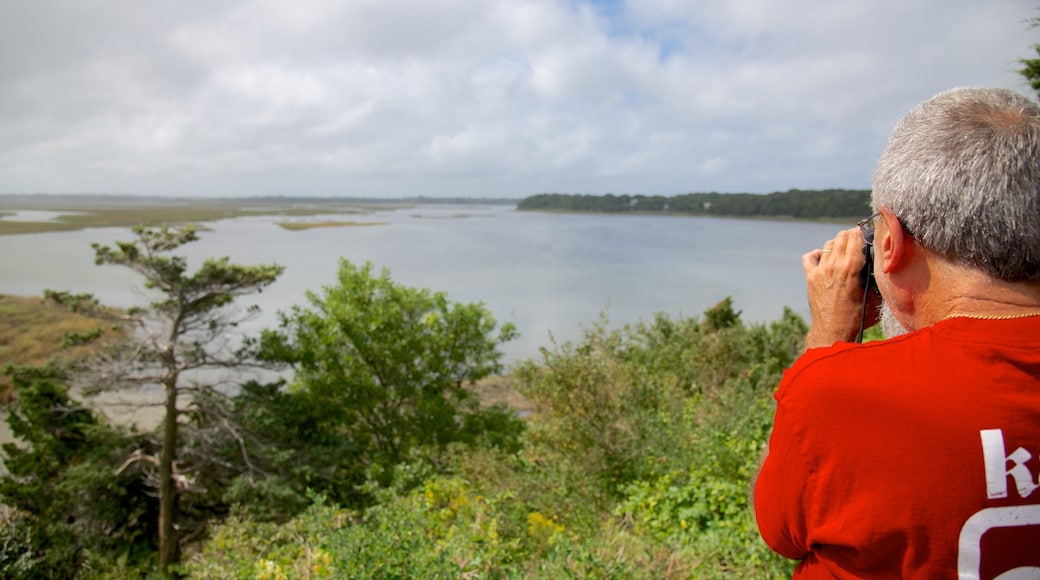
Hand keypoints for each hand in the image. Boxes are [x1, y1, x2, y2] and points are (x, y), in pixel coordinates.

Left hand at [802, 227, 880, 347]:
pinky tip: (825, 258)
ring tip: (845, 249)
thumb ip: (874, 277)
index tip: (867, 233)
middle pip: (841, 237)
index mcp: (851, 268)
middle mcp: (833, 265)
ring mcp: (819, 270)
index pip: (855, 237)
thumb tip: (878, 264)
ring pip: (828, 245)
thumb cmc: (857, 317)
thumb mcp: (873, 296)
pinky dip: (818, 254)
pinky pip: (810, 257)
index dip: (862, 232)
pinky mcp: (810, 277)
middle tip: (858, 238)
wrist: (832, 331)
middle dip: (851, 235)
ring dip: (838, 243)